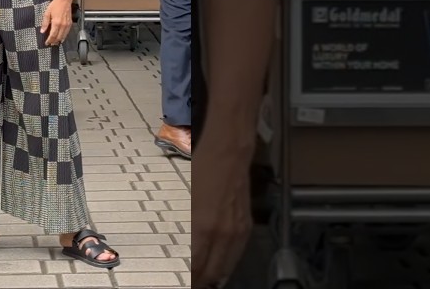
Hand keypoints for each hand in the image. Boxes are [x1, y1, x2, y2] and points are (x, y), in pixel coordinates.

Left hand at [39, 0, 72, 46]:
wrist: (64, 0)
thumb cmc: (55, 5)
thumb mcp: (47, 13)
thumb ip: (45, 23)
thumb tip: (42, 31)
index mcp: (56, 23)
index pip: (52, 35)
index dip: (49, 40)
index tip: (46, 43)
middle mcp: (62, 25)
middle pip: (58, 37)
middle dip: (54, 41)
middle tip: (50, 44)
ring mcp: (67, 25)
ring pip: (63, 36)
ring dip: (59, 40)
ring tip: (56, 43)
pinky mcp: (70, 23)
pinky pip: (67, 32)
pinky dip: (64, 36)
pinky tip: (62, 37)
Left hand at [194, 148, 253, 287]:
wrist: (229, 154)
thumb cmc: (203, 170)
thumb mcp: (185, 201)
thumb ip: (186, 229)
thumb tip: (183, 250)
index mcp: (203, 227)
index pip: (195, 267)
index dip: (189, 279)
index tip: (183, 281)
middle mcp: (222, 233)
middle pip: (211, 272)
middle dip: (201, 282)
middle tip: (192, 284)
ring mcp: (237, 231)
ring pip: (226, 268)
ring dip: (214, 277)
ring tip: (204, 282)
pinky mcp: (246, 226)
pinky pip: (237, 255)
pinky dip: (227, 265)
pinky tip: (220, 268)